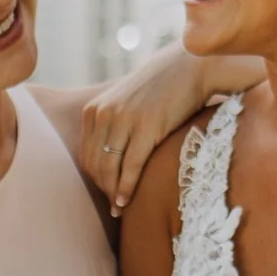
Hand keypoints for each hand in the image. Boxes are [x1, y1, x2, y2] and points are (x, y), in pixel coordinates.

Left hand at [78, 48, 258, 212]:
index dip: (95, 178)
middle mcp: (104, 114)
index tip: (107, 193)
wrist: (190, 67)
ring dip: (112, 193)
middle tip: (114, 207)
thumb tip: (108, 159)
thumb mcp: (126, 103)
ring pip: (109, 169)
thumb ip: (112, 126)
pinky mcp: (146, 128)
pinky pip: (130, 167)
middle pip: (95, 164)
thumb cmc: (161, 90)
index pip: (86, 154)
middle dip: (103, 189)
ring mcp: (123, 120)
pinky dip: (126, 188)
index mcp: (94, 110)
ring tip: (119, 207)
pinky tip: (126, 202)